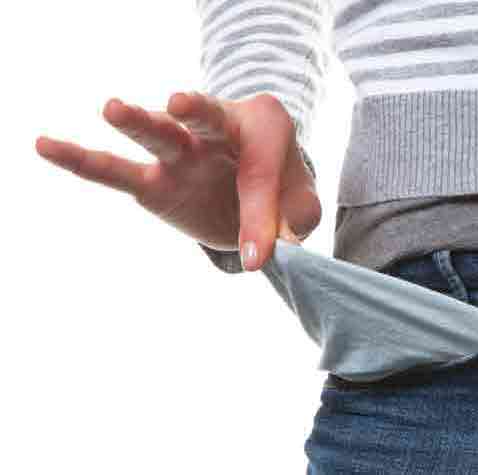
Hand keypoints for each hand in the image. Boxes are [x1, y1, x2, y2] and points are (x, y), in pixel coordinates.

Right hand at [34, 92, 320, 270]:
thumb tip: (265, 248)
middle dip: (194, 111)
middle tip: (179, 103)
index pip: (261, 168)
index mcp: (264, 126)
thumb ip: (293, 218)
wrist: (259, 194)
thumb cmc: (284, 191)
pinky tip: (47, 146)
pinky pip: (114, 172)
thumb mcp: (300, 206)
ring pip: (157, 133)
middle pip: (205, 118)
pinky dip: (81, 161)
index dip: (261, 214)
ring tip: (114, 108)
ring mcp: (181, 152)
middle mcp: (217, 128)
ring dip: (137, 122)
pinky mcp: (154, 181)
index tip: (261, 254)